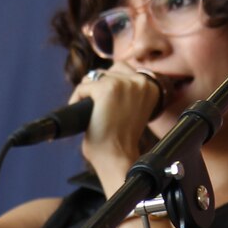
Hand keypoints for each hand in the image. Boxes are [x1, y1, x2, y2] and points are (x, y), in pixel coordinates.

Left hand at [71, 65, 162, 187]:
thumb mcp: (132, 109)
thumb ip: (125, 92)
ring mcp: (122, 84)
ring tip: (91, 113)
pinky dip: (76, 100)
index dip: (112, 85)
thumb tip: (101, 76)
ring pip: (94, 78)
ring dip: (88, 93)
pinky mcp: (105, 89)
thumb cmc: (122, 140)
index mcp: (151, 86)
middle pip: (108, 71)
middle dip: (98, 87)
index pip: (124, 70)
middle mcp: (139, 81)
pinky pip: (82, 87)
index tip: (108, 104)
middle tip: (98, 110)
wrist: (118, 157)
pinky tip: (84, 117)